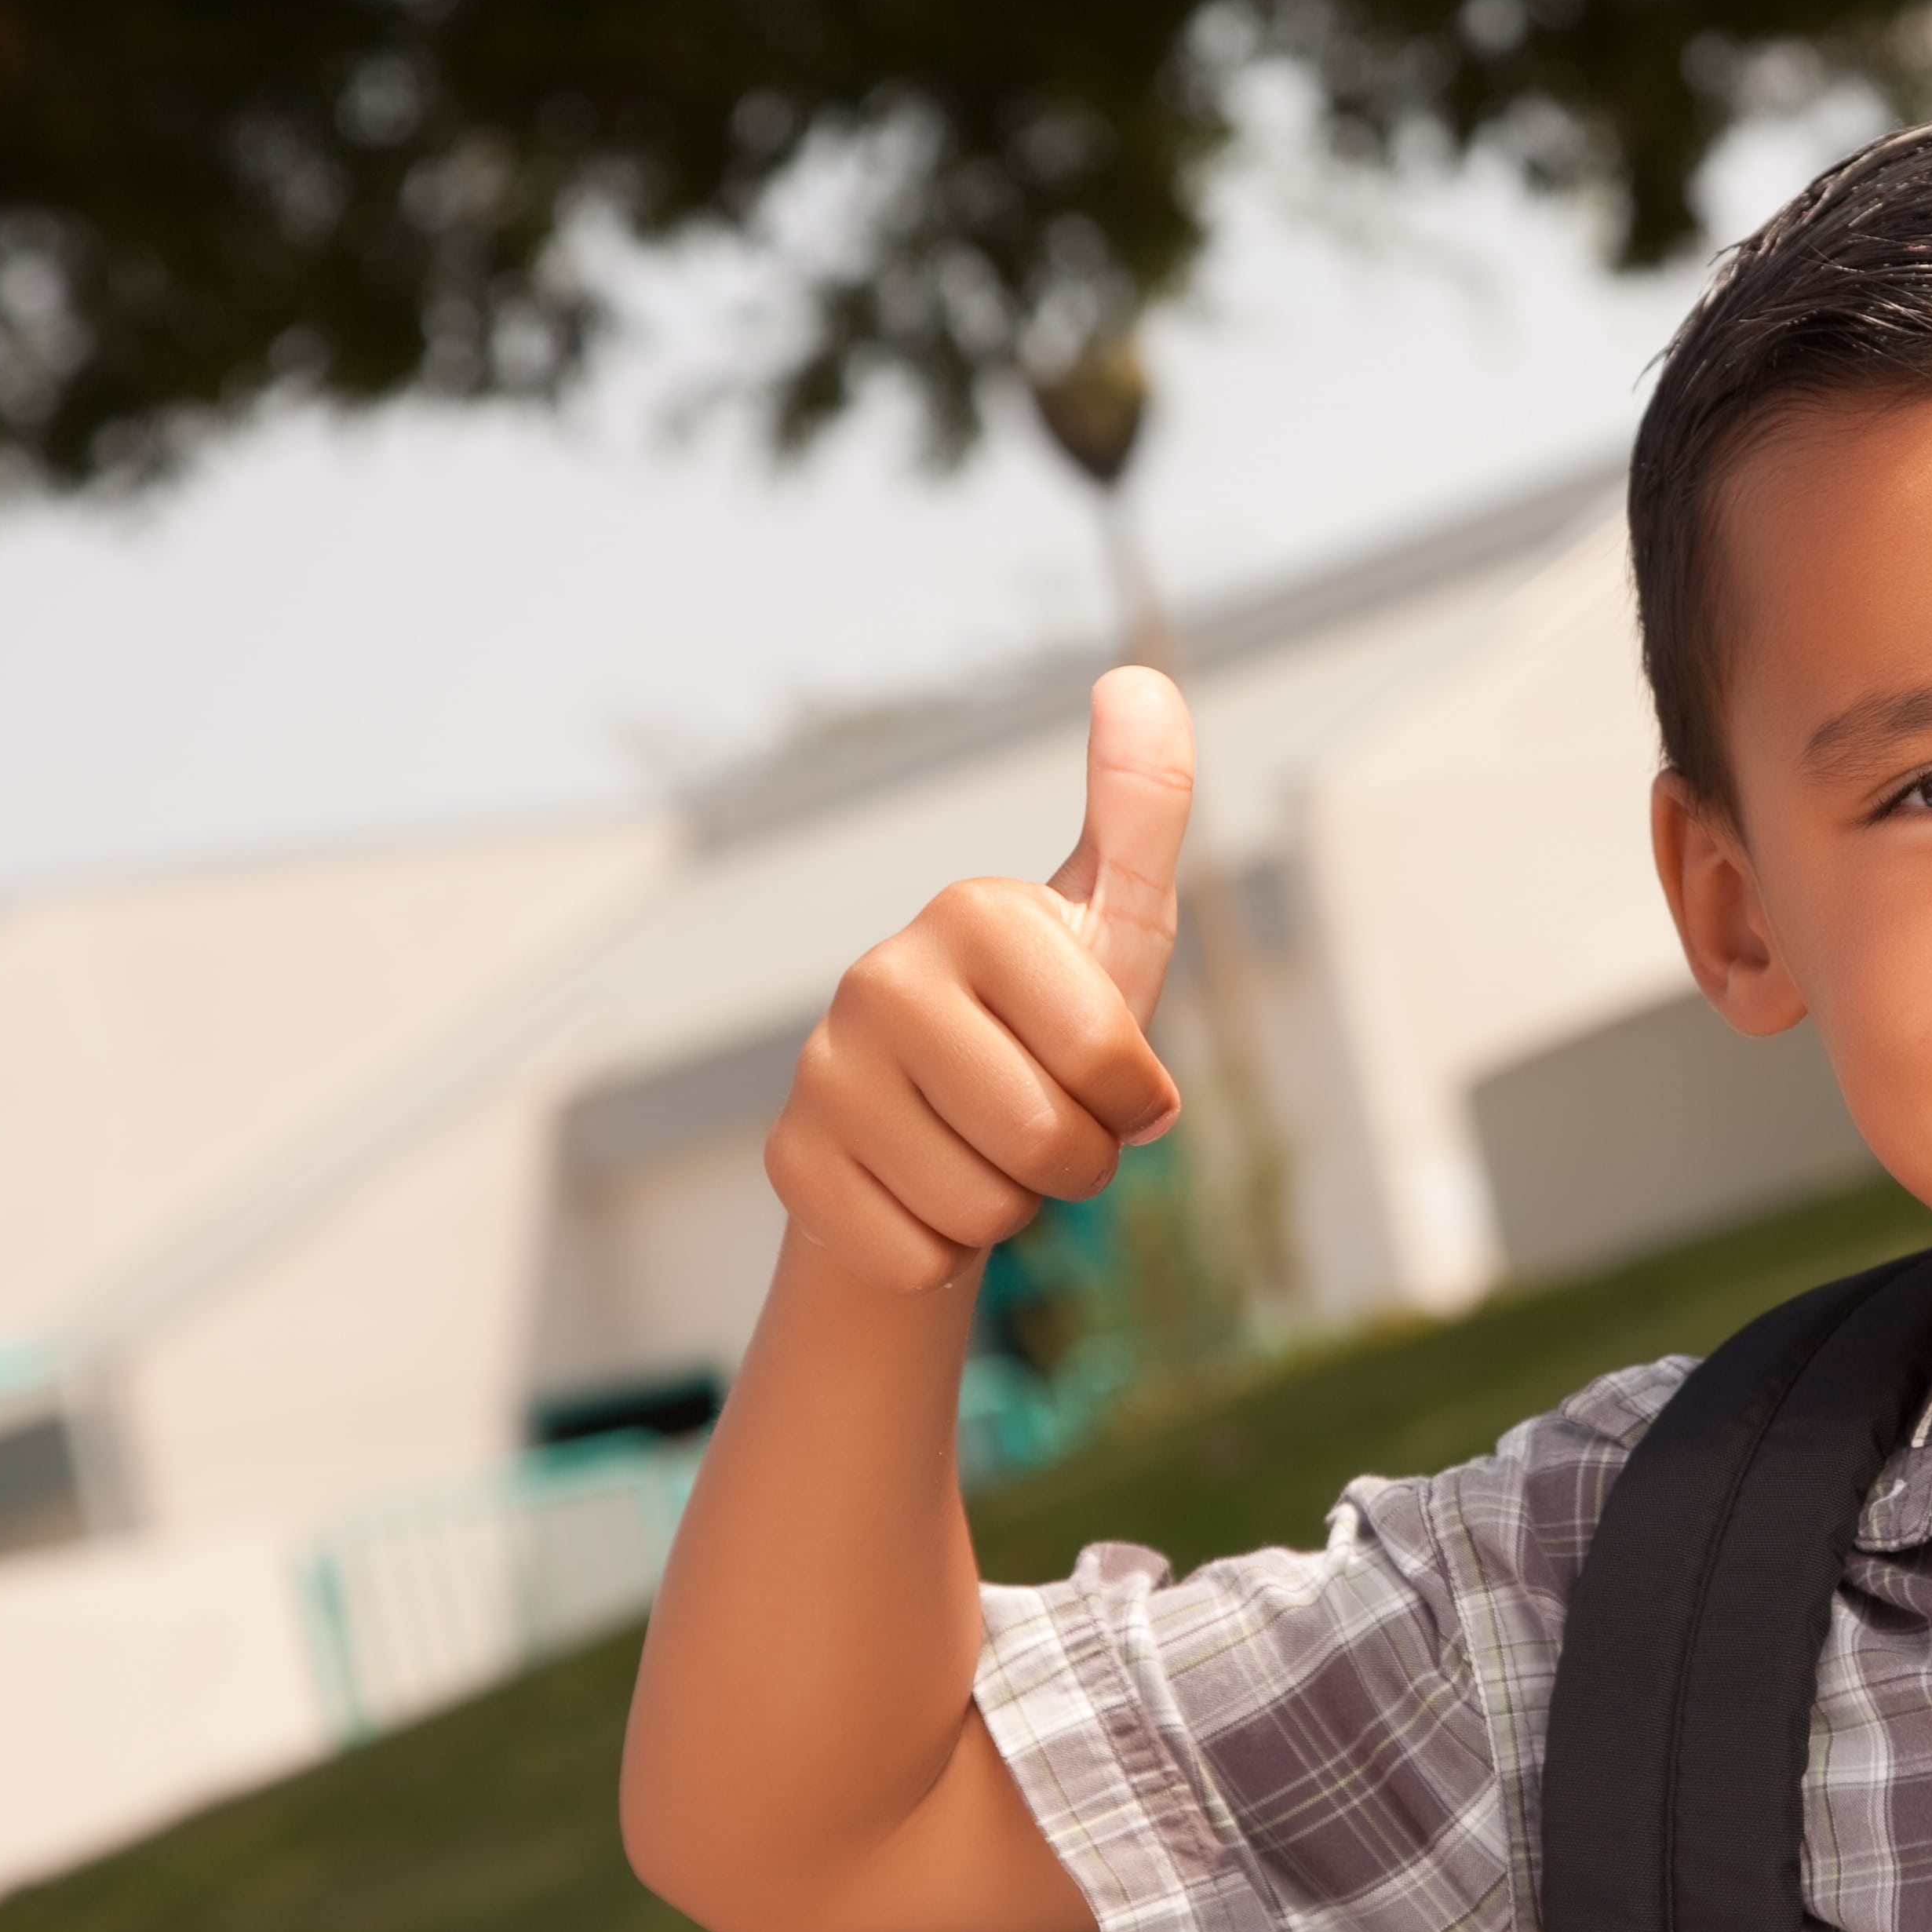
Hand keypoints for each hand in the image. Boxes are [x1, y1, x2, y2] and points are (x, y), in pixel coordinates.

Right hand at [764, 666, 1193, 1291]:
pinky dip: (942, 1249)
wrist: (943, 1128)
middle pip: (1046, 1141)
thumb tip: (1140, 677)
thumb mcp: (1117, 922)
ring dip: (1011, 1206)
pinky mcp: (788, 1160)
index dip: (1137, 1106)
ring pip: (979, 1208)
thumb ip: (1143, 808)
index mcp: (974, 913)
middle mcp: (880, 975)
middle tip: (1055, 1129)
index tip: (1119, 1085)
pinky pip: (913, 1254)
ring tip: (988, 1151)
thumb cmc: (1051, 1023)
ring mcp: (822, 1069)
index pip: (1110, 1064)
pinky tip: (926, 1191)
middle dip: (1079, 1164)